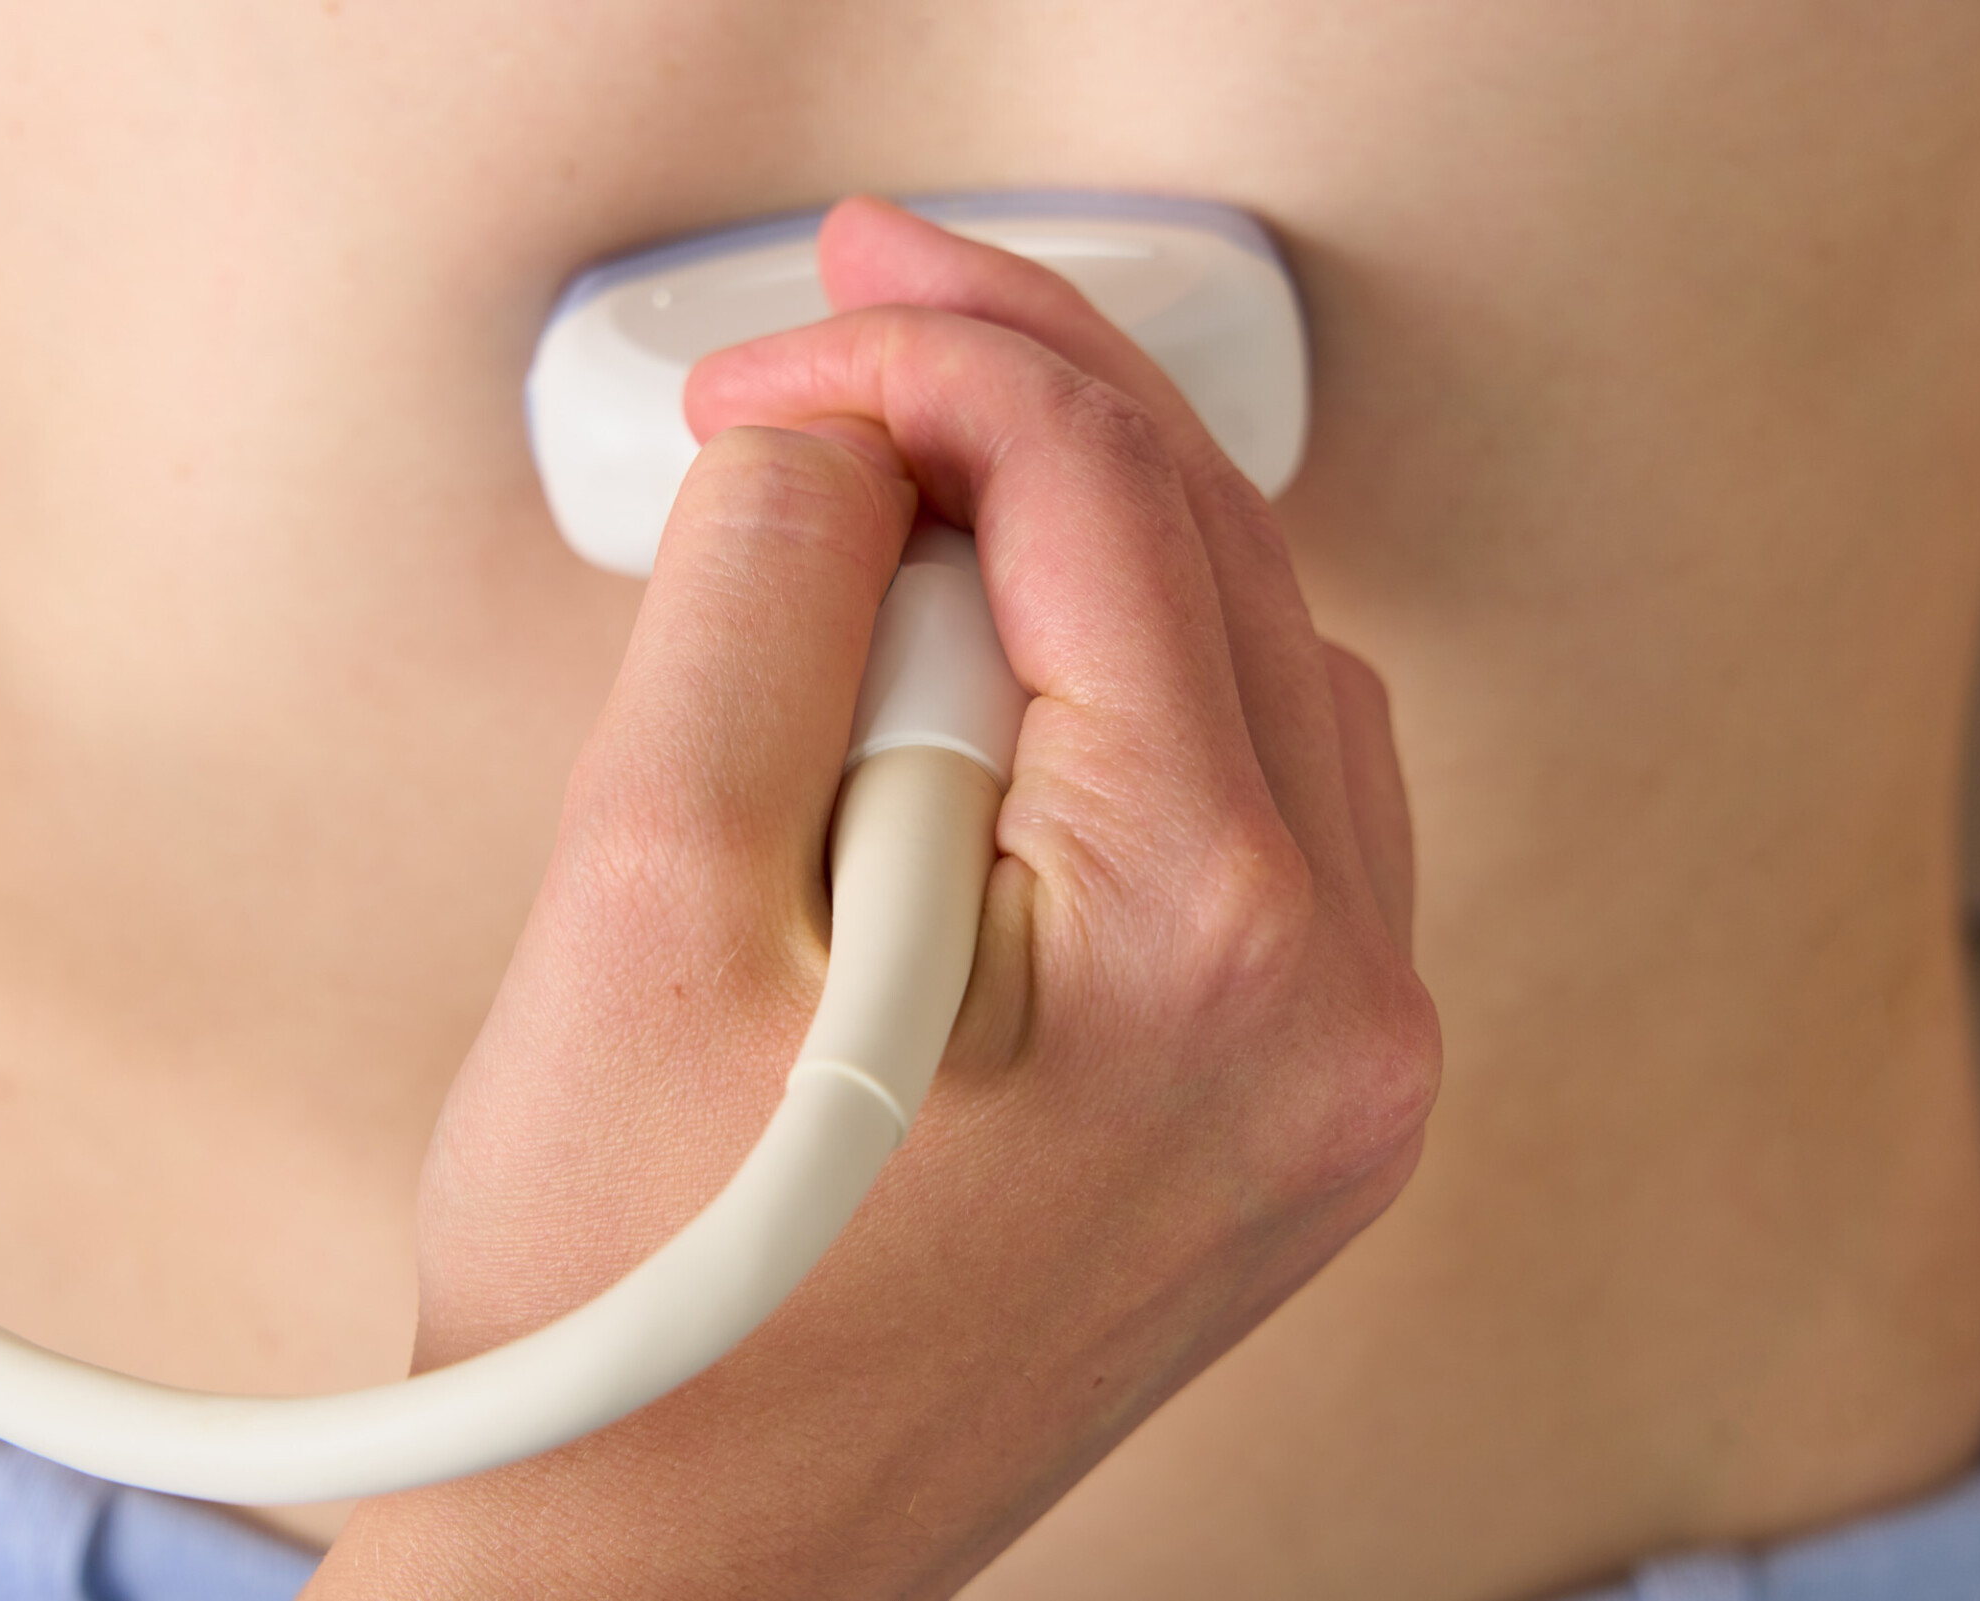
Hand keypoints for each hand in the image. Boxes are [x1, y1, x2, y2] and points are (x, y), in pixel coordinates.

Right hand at [306, 197, 1436, 1598]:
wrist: (671, 1579)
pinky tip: (989, 688)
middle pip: (1211, 564)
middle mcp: (1336, 1017)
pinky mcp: (1278, 1116)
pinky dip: (1126, 699)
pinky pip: (1257, 811)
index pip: (1106, 510)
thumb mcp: (645, 894)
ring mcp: (1331, 1080)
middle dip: (1020, 423)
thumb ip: (762, 596)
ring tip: (894, 525)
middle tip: (857, 346)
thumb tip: (838, 446)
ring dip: (1081, 556)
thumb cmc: (643, 1324)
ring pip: (1253, 673)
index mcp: (1214, 948)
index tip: (784, 360)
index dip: (928, 372)